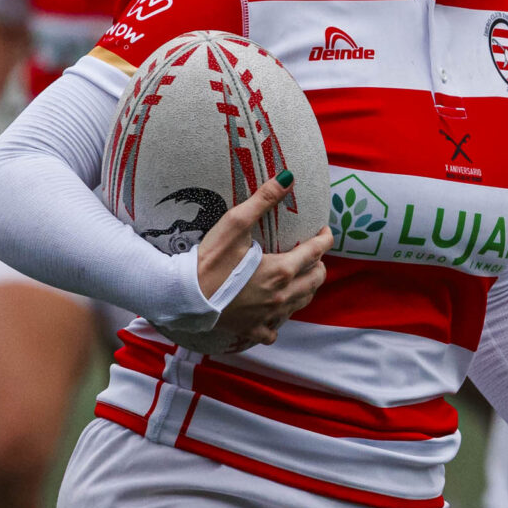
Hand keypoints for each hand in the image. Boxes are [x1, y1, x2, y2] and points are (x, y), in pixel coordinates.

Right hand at [193, 176, 331, 351]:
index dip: (325, 238)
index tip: (322, 231)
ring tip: (296, 276)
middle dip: (318, 263)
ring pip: (302, 303)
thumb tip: (288, 178)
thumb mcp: (235, 224)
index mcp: (281, 270)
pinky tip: (271, 308)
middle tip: (309, 253)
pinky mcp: (252, 329)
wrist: (183, 296)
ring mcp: (268, 315)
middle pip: (316, 280)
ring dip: (305, 287)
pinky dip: (278, 318)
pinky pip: (275, 329)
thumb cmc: (208, 259)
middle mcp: (281, 296)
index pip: (317, 252)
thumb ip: (263, 200)